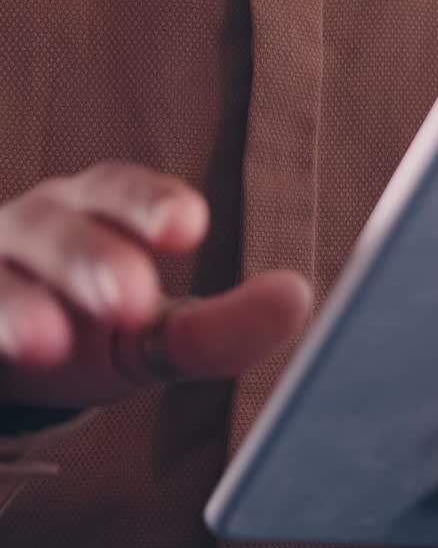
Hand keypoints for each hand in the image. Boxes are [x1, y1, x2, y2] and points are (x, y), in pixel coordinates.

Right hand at [0, 162, 310, 409]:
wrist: (3, 350)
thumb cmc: (89, 325)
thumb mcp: (151, 333)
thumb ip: (216, 324)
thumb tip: (298, 299)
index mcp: (90, 212)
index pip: (117, 191)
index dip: (149, 204)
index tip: (190, 226)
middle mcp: (28, 229)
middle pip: (53, 229)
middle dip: (90, 259)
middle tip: (130, 302)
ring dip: (15, 308)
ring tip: (44, 345)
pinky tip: (1, 356)